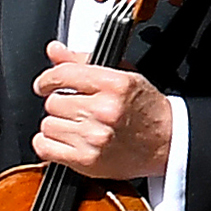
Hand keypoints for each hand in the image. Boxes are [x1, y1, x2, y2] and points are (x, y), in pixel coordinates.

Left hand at [34, 42, 172, 183]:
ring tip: (78, 126)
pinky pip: (44, 147)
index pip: (63, 75)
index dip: (48, 79)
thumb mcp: (123, 76)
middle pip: (53, 102)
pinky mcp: (85, 159)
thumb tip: (55, 50)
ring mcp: (93, 137)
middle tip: (79, 108)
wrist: (166, 143)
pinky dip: (50, 144)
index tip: (46, 84)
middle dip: (62, 104)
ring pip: (47, 125)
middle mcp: (104, 110)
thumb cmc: (146, 109)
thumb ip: (84, 62)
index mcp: (115, 84)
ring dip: (58, 125)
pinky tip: (67, 140)